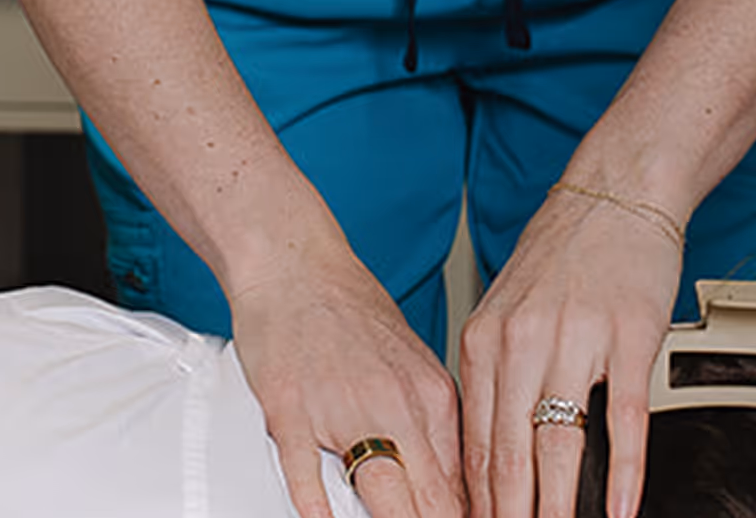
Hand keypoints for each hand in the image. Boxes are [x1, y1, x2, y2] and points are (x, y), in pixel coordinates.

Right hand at [227, 241, 466, 517]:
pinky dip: (320, 512)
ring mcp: (344, 409)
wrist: (295, 263)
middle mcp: (397, 405)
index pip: (463, 489)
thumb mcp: (413, 365)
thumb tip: (451, 488)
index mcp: (434, 397)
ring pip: (383, 495)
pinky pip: (306, 476)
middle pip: (432, 502)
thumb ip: (432, 427)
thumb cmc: (349, 311)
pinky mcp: (292, 410)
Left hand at [455, 185, 683, 517]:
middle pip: (508, 452)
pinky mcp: (630, 338)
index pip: (472, 441)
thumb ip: (494, 374)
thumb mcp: (507, 311)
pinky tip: (623, 506)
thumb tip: (483, 445)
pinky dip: (625, 472)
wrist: (615, 191)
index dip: (473, 498)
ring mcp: (576, 340)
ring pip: (559, 444)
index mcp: (485, 339)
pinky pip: (624, 419)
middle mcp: (522, 341)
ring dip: (558, 506)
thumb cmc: (563, 254)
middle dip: (509, 513)